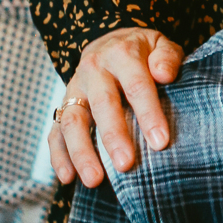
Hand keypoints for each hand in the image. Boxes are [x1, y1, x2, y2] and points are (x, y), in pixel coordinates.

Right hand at [49, 25, 183, 186]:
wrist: (109, 43)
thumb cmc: (143, 52)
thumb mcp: (160, 44)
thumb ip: (166, 57)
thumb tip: (165, 74)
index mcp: (121, 54)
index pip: (136, 84)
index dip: (148, 113)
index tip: (160, 142)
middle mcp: (94, 71)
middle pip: (101, 105)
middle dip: (113, 136)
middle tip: (126, 165)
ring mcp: (74, 90)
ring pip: (72, 121)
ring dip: (82, 152)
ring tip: (95, 180)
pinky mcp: (63, 107)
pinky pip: (55, 132)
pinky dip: (59, 156)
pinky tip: (68, 178)